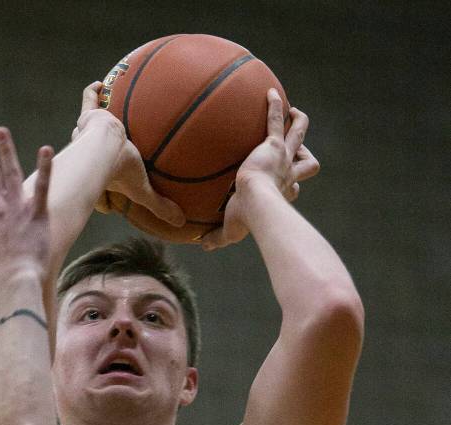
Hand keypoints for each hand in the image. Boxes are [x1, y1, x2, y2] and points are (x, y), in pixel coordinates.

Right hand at [72, 83, 184, 227]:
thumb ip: (160, 205)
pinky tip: (100, 83)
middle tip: (107, 155)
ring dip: (92, 128)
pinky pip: (89, 100)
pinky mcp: (89, 116)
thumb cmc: (121, 172)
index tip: (111, 204)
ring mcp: (86, 136)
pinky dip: (93, 92)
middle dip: (95, 160)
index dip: (104, 202)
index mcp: (99, 178)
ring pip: (87, 132)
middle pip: (91, 160)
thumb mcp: (143, 191)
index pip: (98, 195)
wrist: (105, 147)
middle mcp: (88, 157)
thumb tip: (180, 223)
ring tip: (103, 119)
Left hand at [201, 89, 319, 251]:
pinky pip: (275, 120)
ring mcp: (283, 158)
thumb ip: (217, 238)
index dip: (292, 189)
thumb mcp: (231, 232)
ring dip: (298, 123)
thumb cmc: (247, 220)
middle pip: (308, 163)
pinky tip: (270, 92)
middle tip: (296, 145)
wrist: (254, 202)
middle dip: (304, 153)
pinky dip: (274, 106)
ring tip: (294, 111)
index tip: (285, 188)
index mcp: (282, 194)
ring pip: (299, 134)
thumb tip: (202, 245)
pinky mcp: (273, 145)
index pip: (293, 190)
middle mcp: (288, 175)